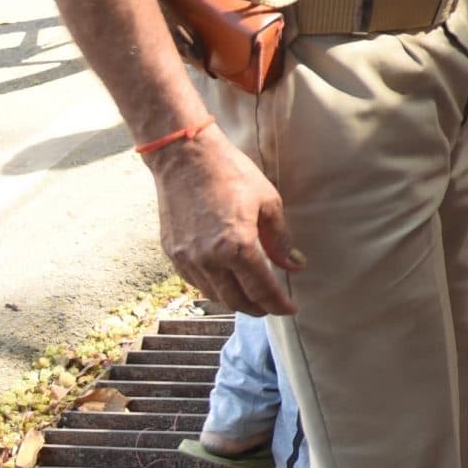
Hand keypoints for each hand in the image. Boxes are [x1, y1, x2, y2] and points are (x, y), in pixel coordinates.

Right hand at [151, 128, 300, 316]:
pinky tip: (224, 281)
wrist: (185, 157)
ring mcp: (187, 259)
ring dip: (235, 300)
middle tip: (272, 306)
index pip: (261, 289)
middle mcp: (209, 260)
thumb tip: (295, 265)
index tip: (290, 310)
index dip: (278, 304)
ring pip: (214, 295)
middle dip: (257, 308)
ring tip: (251, 296)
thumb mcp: (267, 202)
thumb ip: (280, 239)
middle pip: (236, 300)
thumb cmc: (230, 173)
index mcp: (237, 246)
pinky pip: (195, 283)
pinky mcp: (172, 254)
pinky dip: (213, 288)